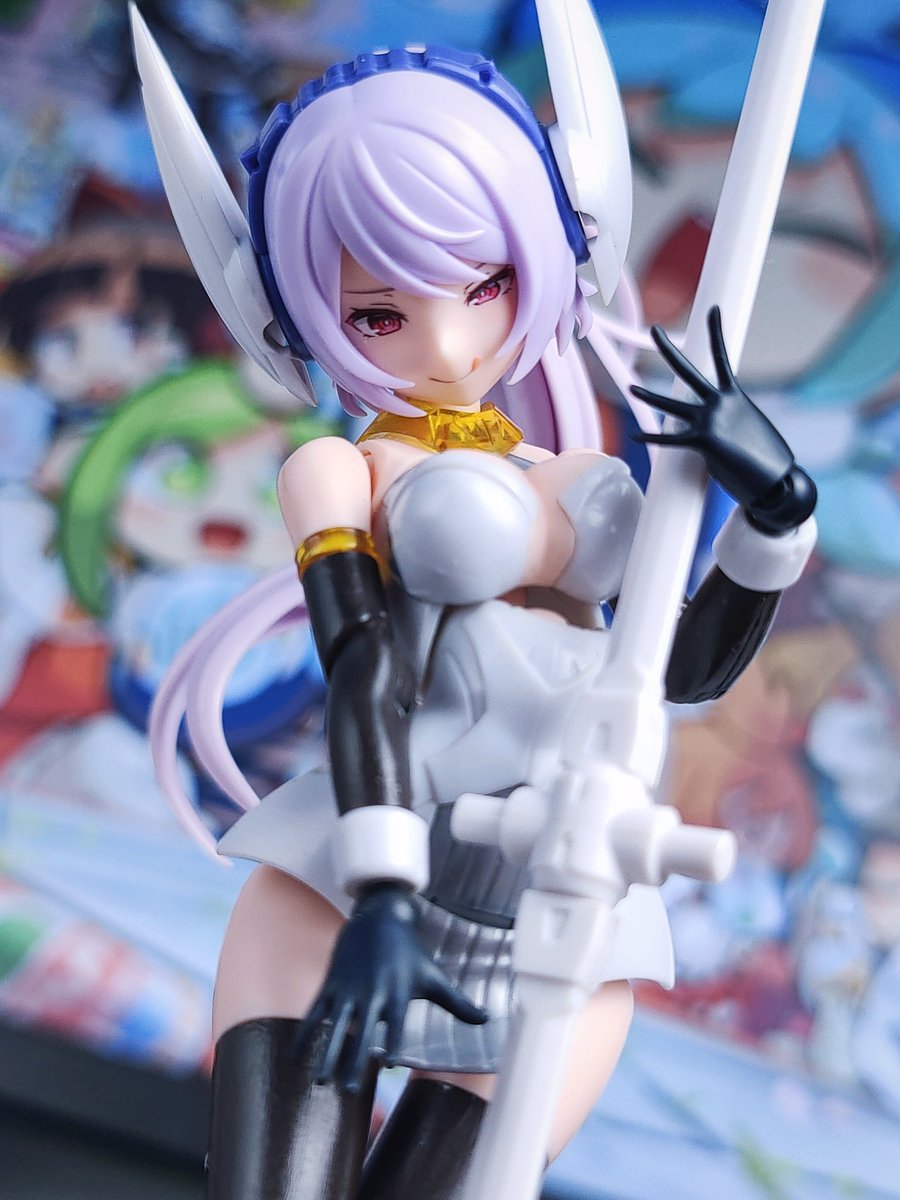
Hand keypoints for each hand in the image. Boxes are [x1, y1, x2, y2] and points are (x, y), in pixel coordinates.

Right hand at [303, 883, 485, 1090]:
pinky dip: (306, 1032)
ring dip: (327, 1053)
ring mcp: (349, 988)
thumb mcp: (434, 976)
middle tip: (349, 1091)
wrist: (378, 917)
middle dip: (354, 1060)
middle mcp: (373, 992)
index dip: (392, 1043)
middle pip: (363, 1031)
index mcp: (399, 993)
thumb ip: (458, 1004)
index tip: (387, 1066)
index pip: (396, 1023)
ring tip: (320, 1081)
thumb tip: (488, 1021)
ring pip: (336, 1026)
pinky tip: (296, 1055)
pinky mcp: (332, 984)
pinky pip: (317, 1011)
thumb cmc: (410, 954)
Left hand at [631, 307, 814, 530]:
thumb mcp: (752, 429)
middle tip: (655, 330)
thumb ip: (734, 421)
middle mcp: (720, 403)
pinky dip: (651, 438)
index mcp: (734, 396)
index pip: (721, 357)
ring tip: (631, 386)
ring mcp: (711, 420)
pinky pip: (669, 439)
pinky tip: (635, 436)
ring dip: (649, 395)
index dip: (716, 331)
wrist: (778, 481)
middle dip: (668, 349)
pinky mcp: (704, 441)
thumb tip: (727, 428)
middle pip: (688, 369)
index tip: (713, 310)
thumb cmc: (768, 460)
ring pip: (671, 405)